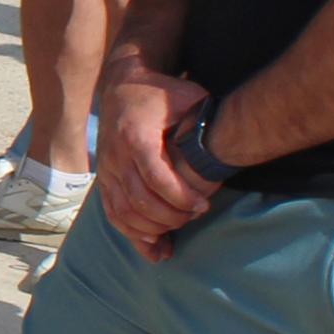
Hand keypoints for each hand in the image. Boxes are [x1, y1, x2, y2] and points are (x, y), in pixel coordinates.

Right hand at [93, 59, 217, 259]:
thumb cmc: (161, 93)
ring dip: (153, 229)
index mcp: (136, 136)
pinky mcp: (104, 180)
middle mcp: (116, 156)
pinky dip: (133, 235)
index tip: (203, 206)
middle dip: (171, 217)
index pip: (156, 178)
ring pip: (124, 212)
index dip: (181, 197)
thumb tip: (229, 141)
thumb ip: (203, 118)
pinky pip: (114, 214)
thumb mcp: (187, 96)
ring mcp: (107, 170)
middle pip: (140, 200)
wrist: (122, 87)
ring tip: (178, 230)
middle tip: (194, 216)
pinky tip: (156, 247)